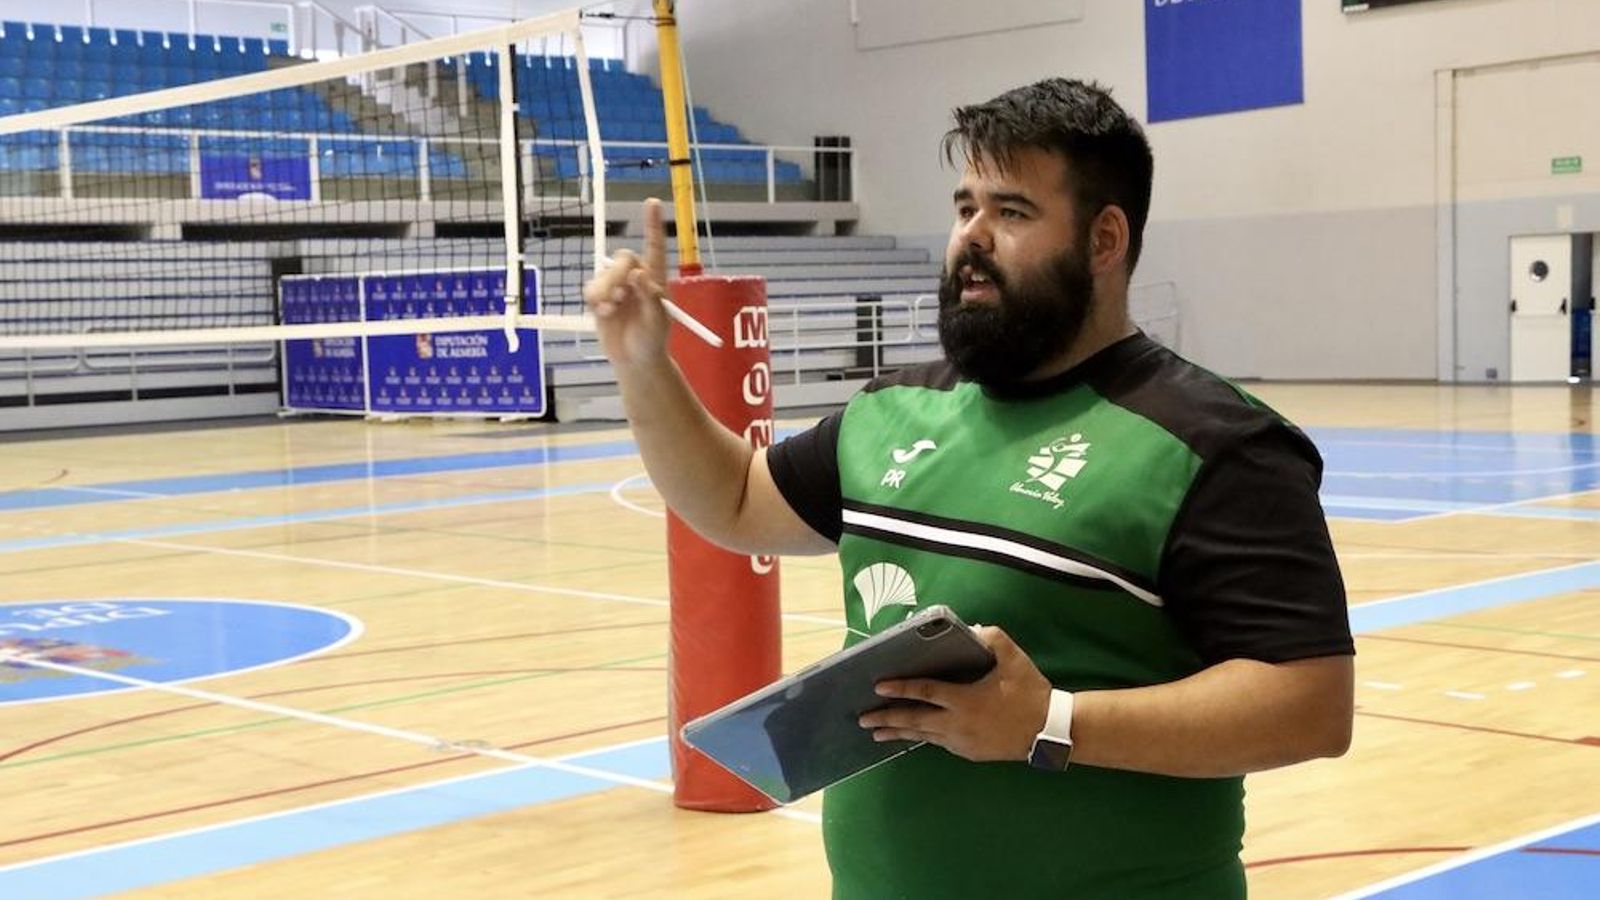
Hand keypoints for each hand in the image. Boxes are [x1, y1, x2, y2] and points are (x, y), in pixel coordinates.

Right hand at [582, 198, 670, 368]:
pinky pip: (590, 288)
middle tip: (617, 298)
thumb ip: (650, 298)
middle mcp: (636, 278)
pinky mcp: (600, 298)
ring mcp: (617, 287)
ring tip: (611, 311)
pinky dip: (594, 300)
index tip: (652, 202)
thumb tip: (640, 274)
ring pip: (603, 274)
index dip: (652, 224)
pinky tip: (603, 314)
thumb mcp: (657, 322)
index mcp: (656, 279)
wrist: (634, 360)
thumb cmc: (653, 341)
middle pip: (622, 259)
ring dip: (605, 292)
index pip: (654, 247)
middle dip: (616, 276)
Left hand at [859, 626, 1051, 762]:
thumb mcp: (1013, 658)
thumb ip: (990, 637)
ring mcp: (961, 741)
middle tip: (863, 718)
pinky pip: (939, 743)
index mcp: (964, 699)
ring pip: (923, 736)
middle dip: (887, 718)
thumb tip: (970, 629)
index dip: (901, 688)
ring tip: (876, 733)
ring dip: (898, 733)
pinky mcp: (968, 752)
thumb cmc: (1029, 691)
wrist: (1049, 730)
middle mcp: (957, 724)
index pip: (925, 692)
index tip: (879, 687)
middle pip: (914, 720)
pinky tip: (912, 736)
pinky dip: (922, 738)